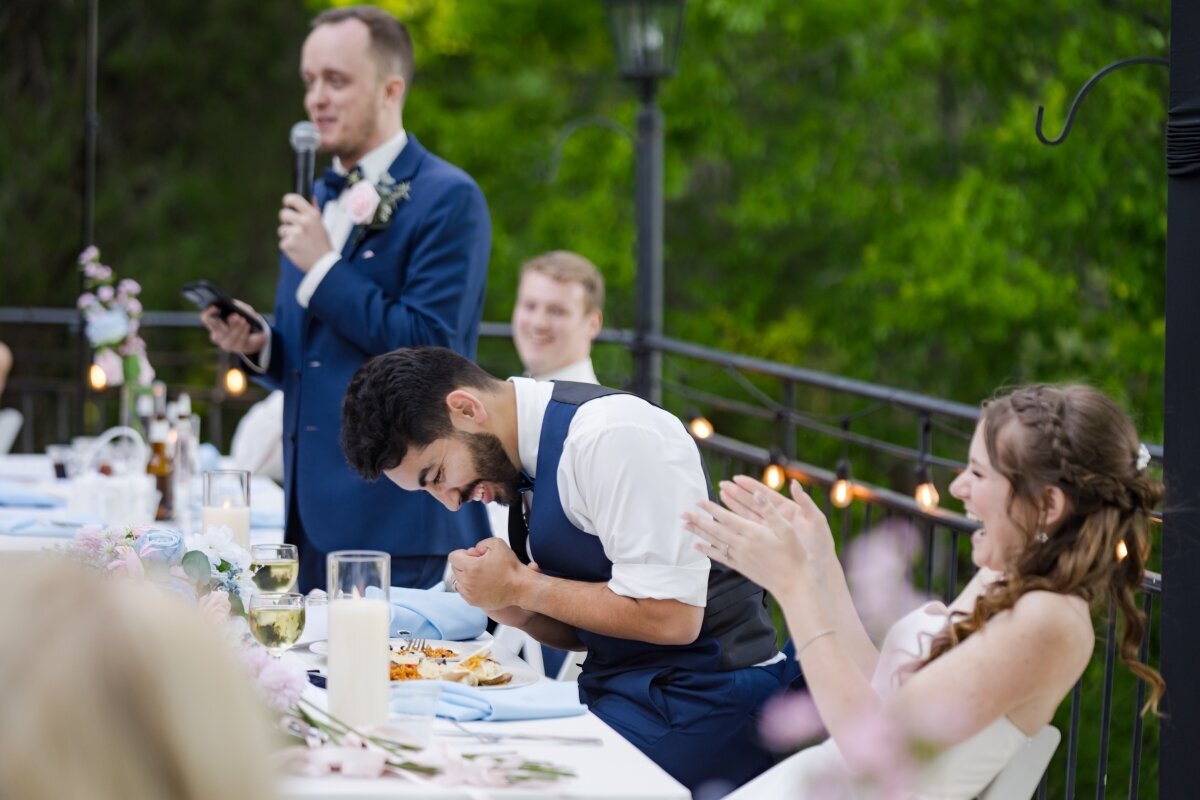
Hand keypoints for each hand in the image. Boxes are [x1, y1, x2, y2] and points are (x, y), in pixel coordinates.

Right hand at [201, 301, 265, 355]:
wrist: (256, 334)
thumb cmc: (245, 317)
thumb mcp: (243, 309)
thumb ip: (238, 306)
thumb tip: (235, 309)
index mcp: (214, 324)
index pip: (206, 319)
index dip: (208, 313)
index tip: (216, 307)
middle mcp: (217, 336)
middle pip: (218, 330)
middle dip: (225, 322)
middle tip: (236, 316)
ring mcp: (226, 344)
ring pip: (228, 337)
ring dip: (237, 328)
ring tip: (244, 320)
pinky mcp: (237, 348)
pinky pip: (239, 341)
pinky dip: (243, 332)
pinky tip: (247, 326)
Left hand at [277, 193, 331, 270]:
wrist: (324, 264)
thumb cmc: (323, 245)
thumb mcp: (322, 225)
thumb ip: (314, 211)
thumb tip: (311, 198)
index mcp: (312, 215)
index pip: (294, 199)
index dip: (287, 201)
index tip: (287, 204)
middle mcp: (303, 222)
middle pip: (283, 214)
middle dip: (286, 221)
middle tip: (294, 228)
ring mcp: (295, 233)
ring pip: (282, 230)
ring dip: (288, 236)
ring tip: (299, 243)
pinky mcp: (288, 244)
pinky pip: (282, 242)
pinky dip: (288, 247)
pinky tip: (298, 250)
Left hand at [447, 538, 529, 611]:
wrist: (521, 587)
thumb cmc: (510, 566)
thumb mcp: (498, 544)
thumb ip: (481, 543)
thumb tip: (473, 551)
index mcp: (471, 567)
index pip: (453, 556)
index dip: (464, 553)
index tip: (475, 555)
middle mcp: (467, 582)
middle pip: (454, 568)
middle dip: (465, 563)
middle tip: (480, 564)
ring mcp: (469, 594)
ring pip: (457, 581)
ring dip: (465, 576)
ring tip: (479, 575)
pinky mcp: (473, 602)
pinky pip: (464, 592)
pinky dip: (469, 587)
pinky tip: (482, 584)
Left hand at [683, 477, 831, 597]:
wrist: (794, 584)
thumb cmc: (795, 555)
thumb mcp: (787, 529)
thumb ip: (770, 511)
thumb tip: (758, 494)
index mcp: (753, 533)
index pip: (727, 518)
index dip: (711, 509)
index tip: (698, 501)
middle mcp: (743, 545)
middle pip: (715, 530)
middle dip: (698, 520)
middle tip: (682, 513)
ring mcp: (740, 557)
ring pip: (714, 543)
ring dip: (698, 533)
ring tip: (684, 526)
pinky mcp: (741, 567)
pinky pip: (720, 557)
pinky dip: (707, 551)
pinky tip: (697, 547)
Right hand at [720, 476, 836, 563]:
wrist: (822, 569)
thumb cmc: (822, 545)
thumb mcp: (817, 521)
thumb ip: (806, 502)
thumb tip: (795, 483)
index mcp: (788, 510)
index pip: (766, 495)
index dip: (751, 486)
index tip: (737, 478)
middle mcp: (778, 519)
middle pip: (753, 503)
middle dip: (737, 494)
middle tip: (722, 485)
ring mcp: (772, 531)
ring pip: (748, 516)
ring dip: (734, 507)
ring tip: (720, 497)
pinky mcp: (768, 543)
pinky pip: (750, 532)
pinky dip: (738, 526)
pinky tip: (727, 522)